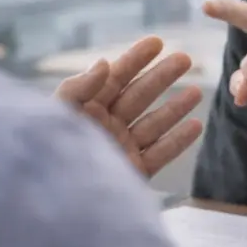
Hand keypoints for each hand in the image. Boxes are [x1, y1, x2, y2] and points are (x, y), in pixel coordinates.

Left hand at [55, 36, 202, 178]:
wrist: (52, 205)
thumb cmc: (48, 154)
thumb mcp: (59, 114)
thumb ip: (80, 87)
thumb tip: (104, 62)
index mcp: (85, 108)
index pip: (114, 78)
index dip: (135, 59)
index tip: (157, 42)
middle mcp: (105, 126)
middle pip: (139, 96)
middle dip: (162, 76)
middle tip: (185, 58)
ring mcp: (120, 149)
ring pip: (153, 123)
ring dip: (176, 107)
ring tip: (197, 92)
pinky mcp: (132, 173)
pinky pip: (159, 154)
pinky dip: (178, 141)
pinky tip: (196, 126)